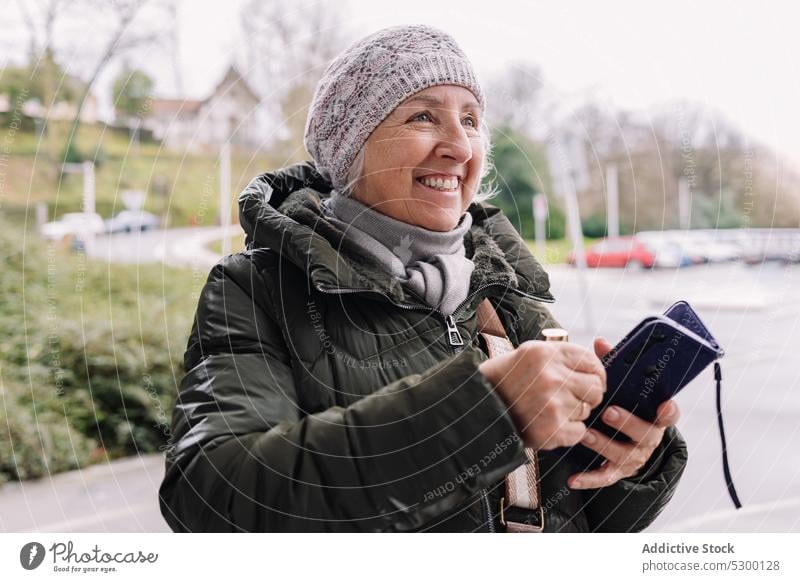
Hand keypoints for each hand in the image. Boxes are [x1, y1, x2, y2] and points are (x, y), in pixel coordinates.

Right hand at [478, 339, 605, 449]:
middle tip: (571, 398)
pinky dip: (568, 432)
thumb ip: (561, 356)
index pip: (591, 361)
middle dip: (588, 395)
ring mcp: (553, 404)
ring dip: (574, 413)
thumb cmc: (505, 380)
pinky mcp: (552, 430)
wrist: (478, 408)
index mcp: (546, 354)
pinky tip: (548, 424)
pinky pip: (580, 431)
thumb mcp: (529, 354)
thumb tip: (596, 363)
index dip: (594, 372)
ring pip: (587, 410)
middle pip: (596, 387)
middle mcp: (552, 377)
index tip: (588, 379)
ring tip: (549, 410)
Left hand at [567, 337, 681, 489]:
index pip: (669, 414)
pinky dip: (588, 479)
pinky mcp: (617, 472)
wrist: (620, 442)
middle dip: (628, 423)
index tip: (664, 405)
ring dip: (604, 444)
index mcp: (653, 416)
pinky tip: (573, 479)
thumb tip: (600, 342)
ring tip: (585, 434)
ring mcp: (634, 457)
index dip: (669, 410)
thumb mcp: (620, 388)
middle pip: (646, 434)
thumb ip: (612, 366)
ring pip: (624, 455)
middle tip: (608, 412)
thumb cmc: (620, 406)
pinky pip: (605, 478)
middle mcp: (648, 438)